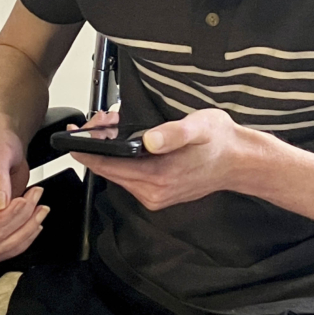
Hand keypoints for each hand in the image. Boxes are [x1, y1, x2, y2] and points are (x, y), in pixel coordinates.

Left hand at [71, 109, 261, 210]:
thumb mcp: (199, 127)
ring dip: (110, 151)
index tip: (74, 133)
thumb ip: (173, 133)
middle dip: (98, 144)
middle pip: (110, 170)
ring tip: (113, 124)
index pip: (109, 166)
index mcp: (159, 177)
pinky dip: (122, 159)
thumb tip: (149, 140)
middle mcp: (153, 193)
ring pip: (118, 173)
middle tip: (103, 118)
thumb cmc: (219, 141)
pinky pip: (130, 177)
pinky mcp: (158, 194)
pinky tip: (126, 141)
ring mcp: (155, 196)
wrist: (239, 161)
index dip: (88, 150)